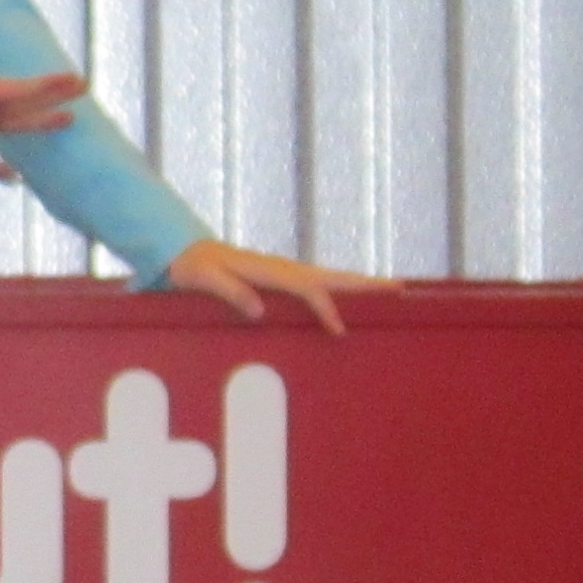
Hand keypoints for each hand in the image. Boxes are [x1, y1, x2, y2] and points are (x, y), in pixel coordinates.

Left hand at [164, 239, 391, 337]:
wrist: (183, 251)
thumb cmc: (192, 268)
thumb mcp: (203, 279)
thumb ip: (229, 292)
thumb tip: (260, 310)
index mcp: (267, 270)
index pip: (307, 290)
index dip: (326, 309)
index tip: (340, 330)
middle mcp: (282, 267)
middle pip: (331, 276)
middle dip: (365, 284)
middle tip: (399, 287)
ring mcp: (284, 270)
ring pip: (330, 277)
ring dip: (359, 284)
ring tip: (390, 289)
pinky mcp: (282, 277)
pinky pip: (319, 283)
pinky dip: (341, 288)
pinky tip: (352, 298)